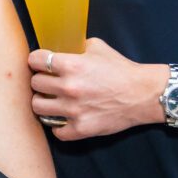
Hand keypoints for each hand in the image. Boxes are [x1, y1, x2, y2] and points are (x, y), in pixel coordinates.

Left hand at [28, 39, 161, 140]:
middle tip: (48, 82)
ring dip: (43, 102)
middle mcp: (69, 88)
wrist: (143, 95)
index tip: (39, 63)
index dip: (36, 60)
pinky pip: (56, 131)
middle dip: (40, 81)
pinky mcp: (80, 129)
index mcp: (71, 65)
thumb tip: (61, 46)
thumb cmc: (121, 69)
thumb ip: (76, 46)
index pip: (35, 60)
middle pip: (34, 84)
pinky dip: (58, 125)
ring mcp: (73, 111)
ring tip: (51, 100)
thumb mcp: (98, 47)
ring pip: (38, 108)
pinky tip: (64, 119)